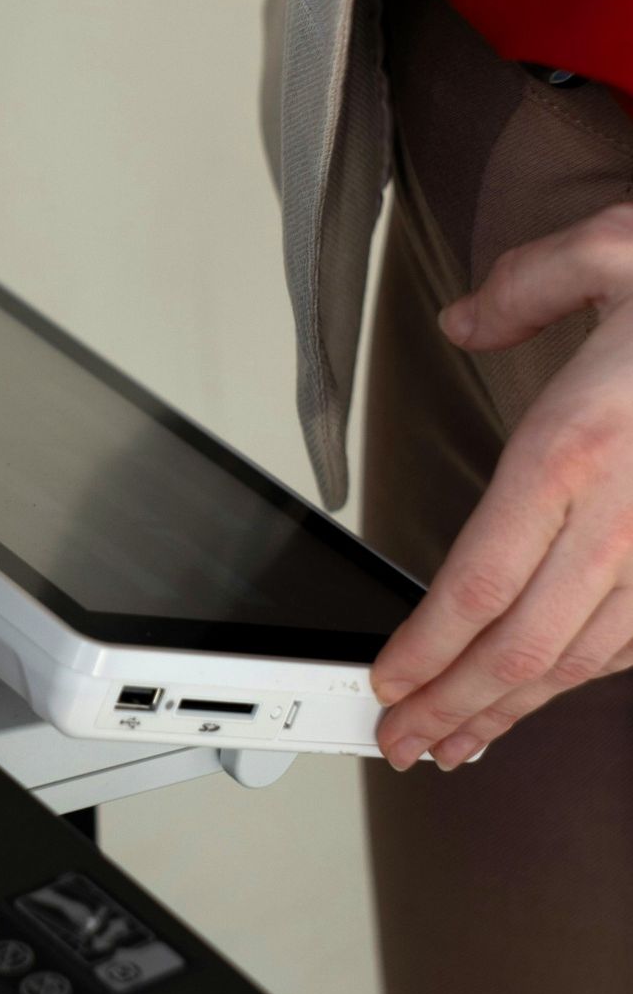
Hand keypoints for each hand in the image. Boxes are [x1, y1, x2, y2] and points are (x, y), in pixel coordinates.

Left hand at [372, 203, 632, 769]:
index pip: (477, 581)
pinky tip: (545, 688)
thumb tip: (463, 320)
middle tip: (401, 743)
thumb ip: (523, 289)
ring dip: (514, 709)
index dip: (425, 652)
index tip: (385, 685)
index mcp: (576, 447)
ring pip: (584, 659)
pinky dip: (584, 676)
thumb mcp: (611, 250)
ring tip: (461, 738)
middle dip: (453, 707)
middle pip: (522, 644)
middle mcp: (628, 513)